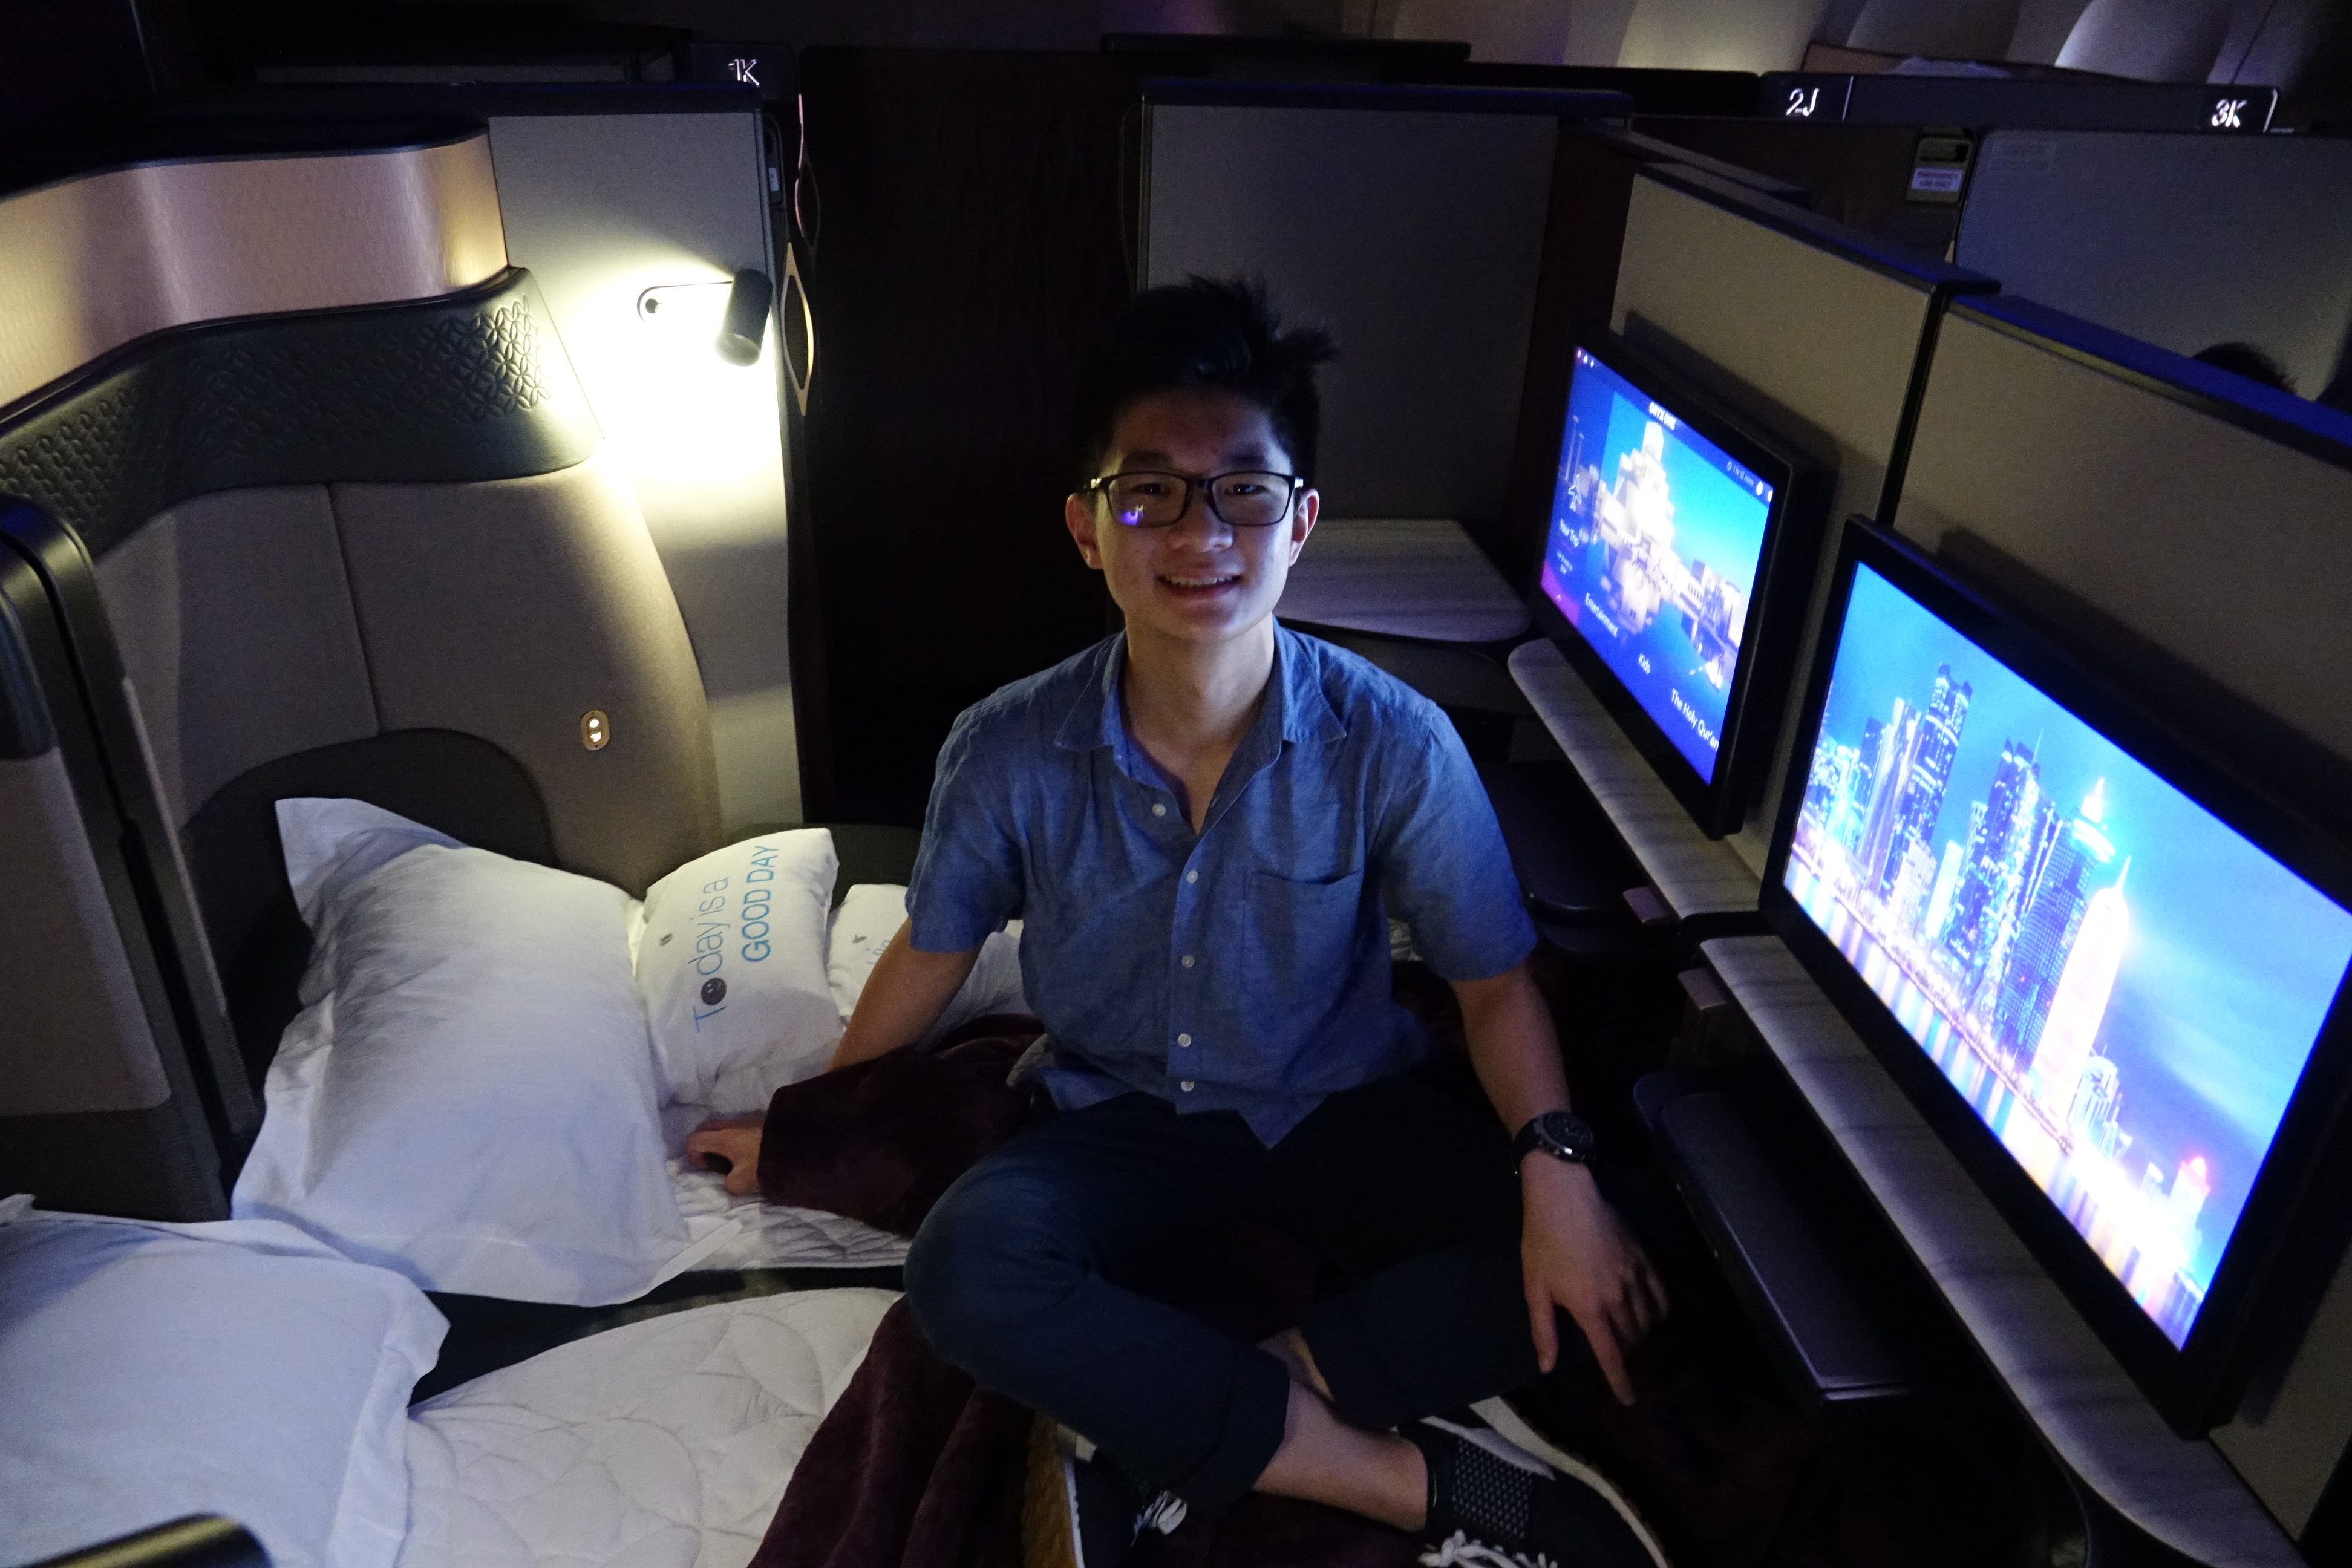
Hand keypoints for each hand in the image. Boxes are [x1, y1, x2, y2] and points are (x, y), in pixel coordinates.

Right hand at [684, 1113, 764, 1196]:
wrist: (797, 1143)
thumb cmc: (765, 1160)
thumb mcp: (743, 1181)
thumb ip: (729, 1184)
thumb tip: (729, 1182)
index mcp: (722, 1138)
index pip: (693, 1140)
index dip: (692, 1156)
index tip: (707, 1169)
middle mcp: (730, 1124)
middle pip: (704, 1129)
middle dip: (703, 1145)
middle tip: (715, 1162)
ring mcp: (745, 1119)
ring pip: (722, 1126)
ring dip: (721, 1141)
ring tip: (734, 1158)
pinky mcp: (759, 1118)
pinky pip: (738, 1126)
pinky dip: (736, 1137)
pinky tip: (750, 1151)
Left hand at [1519, 1156, 1667, 1403]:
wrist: (1563, 1197)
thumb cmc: (1542, 1242)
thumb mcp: (1535, 1288)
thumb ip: (1543, 1330)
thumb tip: (1547, 1366)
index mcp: (1589, 1308)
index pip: (1610, 1355)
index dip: (1620, 1381)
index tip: (1629, 1400)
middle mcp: (1617, 1297)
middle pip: (1632, 1338)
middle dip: (1628, 1353)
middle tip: (1620, 1355)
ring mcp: (1634, 1276)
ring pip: (1648, 1318)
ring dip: (1643, 1334)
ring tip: (1634, 1338)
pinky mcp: (1643, 1257)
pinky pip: (1660, 1292)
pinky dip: (1661, 1308)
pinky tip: (1656, 1313)